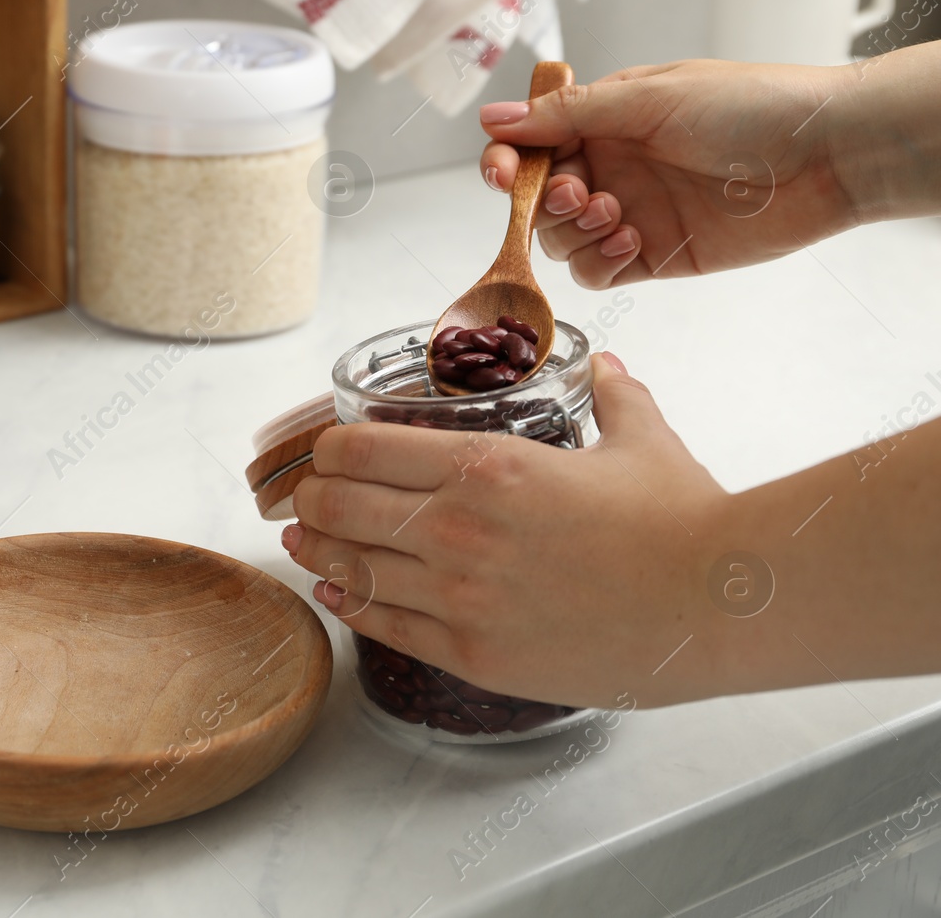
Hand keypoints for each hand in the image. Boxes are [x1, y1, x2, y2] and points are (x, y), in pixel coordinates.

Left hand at [286, 355, 730, 708]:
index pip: (360, 448)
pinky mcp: (473, 654)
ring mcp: (458, 597)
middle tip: (304, 497)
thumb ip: (612, 396)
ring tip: (303, 542)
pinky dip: (350, 605)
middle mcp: (456, 528)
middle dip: (312, 499)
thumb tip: (607, 369)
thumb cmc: (685, 523)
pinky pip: (385, 626)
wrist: (721, 607)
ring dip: (317, 552)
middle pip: (336, 507)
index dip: (329, 449)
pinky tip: (335, 594)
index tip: (326, 451)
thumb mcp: (641, 439)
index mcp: (484, 465)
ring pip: (349, 568)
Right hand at [478, 60, 854, 289]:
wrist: (825, 153)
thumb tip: (494, 120)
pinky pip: (596, 273)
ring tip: (614, 212)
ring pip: (560, 240)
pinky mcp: (654, 255)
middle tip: (577, 194)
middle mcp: (611, 166)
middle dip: (543, 201)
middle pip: (536, 199)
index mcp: (604, 120)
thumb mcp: (649, 98)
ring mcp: (630, 213)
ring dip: (572, 231)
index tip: (503, 174)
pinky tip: (631, 241)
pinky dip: (599, 262)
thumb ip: (568, 115)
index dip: (506, 161)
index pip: (531, 145)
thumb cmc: (750, 107)